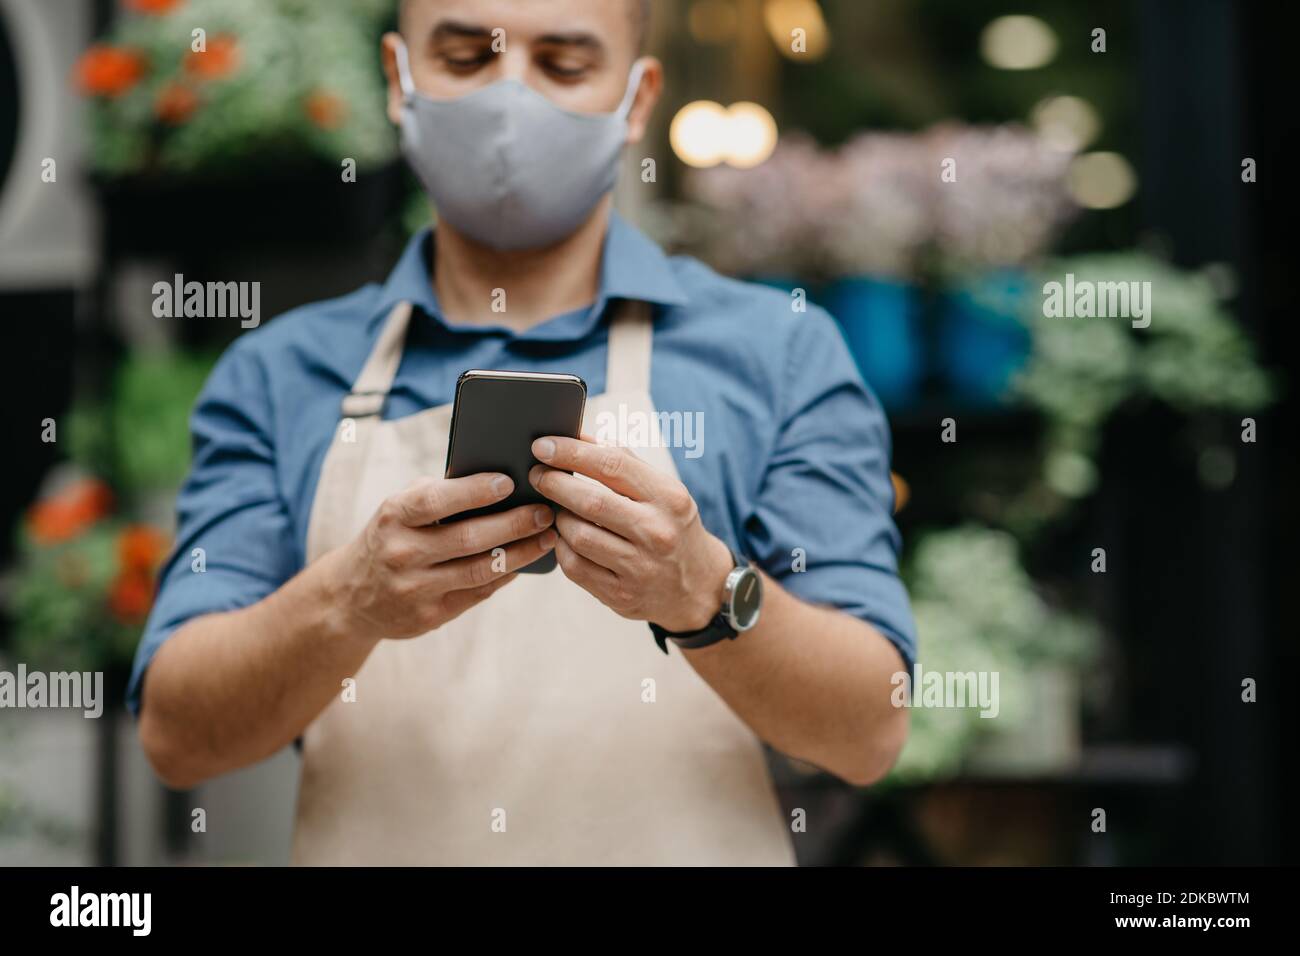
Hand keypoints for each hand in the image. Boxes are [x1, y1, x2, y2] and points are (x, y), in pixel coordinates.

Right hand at [324, 473, 555, 641]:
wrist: (352, 596)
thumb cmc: (391, 536)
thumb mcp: (399, 509)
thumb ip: (438, 493)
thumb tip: (496, 480)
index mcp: (393, 517)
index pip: (435, 501)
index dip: (473, 491)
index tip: (509, 481)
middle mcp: (401, 553)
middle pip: (468, 538)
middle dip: (514, 524)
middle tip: (545, 512)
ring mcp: (414, 588)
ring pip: (479, 570)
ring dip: (520, 553)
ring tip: (547, 537)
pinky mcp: (429, 616)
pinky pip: (478, 593)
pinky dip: (505, 575)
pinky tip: (526, 561)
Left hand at [528, 435, 733, 631]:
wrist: (696, 586)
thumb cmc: (671, 526)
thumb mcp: (662, 490)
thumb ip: (622, 461)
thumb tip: (576, 437)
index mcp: (669, 497)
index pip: (613, 465)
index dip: (571, 452)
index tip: (543, 445)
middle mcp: (657, 532)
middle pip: (590, 501)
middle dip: (554, 483)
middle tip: (537, 474)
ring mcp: (640, 567)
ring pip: (578, 535)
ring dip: (558, 517)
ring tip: (555, 508)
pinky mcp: (621, 595)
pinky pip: (575, 566)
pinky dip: (561, 547)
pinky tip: (563, 537)